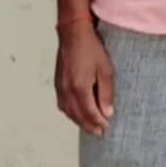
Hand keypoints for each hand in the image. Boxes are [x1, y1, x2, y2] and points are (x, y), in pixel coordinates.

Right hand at [55, 21, 114, 135]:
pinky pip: (63, 105)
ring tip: (90, 126)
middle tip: (100, 133)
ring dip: (79, 122)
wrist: (73, 33)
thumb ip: (106, 92)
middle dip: (89, 126)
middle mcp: (67, 91)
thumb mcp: (106, 69)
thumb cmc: (91, 48)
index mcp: (80, 88)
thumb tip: (107, 112)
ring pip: (68, 112)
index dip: (98, 123)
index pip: (90, 113)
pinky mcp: (58, 83)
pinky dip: (70, 113)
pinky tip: (77, 113)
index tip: (107, 129)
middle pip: (78, 116)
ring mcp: (60, 87)